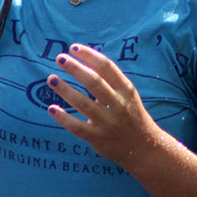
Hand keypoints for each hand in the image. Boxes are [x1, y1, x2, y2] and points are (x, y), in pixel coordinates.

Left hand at [46, 44, 163, 167]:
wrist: (145, 148)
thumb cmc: (131, 116)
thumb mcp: (127, 95)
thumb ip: (109, 81)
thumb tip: (83, 62)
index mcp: (126, 90)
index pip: (107, 67)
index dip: (89, 55)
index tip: (73, 48)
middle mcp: (118, 105)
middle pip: (94, 82)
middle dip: (75, 68)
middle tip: (60, 58)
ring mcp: (108, 123)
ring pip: (83, 103)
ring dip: (65, 89)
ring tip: (51, 79)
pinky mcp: (98, 139)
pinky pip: (77, 127)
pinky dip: (63, 118)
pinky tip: (52, 108)